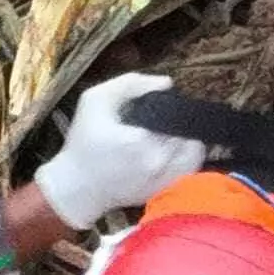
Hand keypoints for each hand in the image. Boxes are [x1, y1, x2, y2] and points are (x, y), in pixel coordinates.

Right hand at [34, 72, 209, 228]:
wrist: (78, 187)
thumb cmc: (83, 143)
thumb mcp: (95, 100)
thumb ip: (130, 84)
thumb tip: (166, 83)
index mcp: (141, 139)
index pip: (178, 114)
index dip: (174, 106)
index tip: (160, 104)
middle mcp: (159, 161)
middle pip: (189, 131)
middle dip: (179, 121)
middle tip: (160, 120)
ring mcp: (165, 179)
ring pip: (196, 151)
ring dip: (187, 139)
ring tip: (168, 134)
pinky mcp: (167, 191)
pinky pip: (191, 169)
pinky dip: (187, 157)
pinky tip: (172, 150)